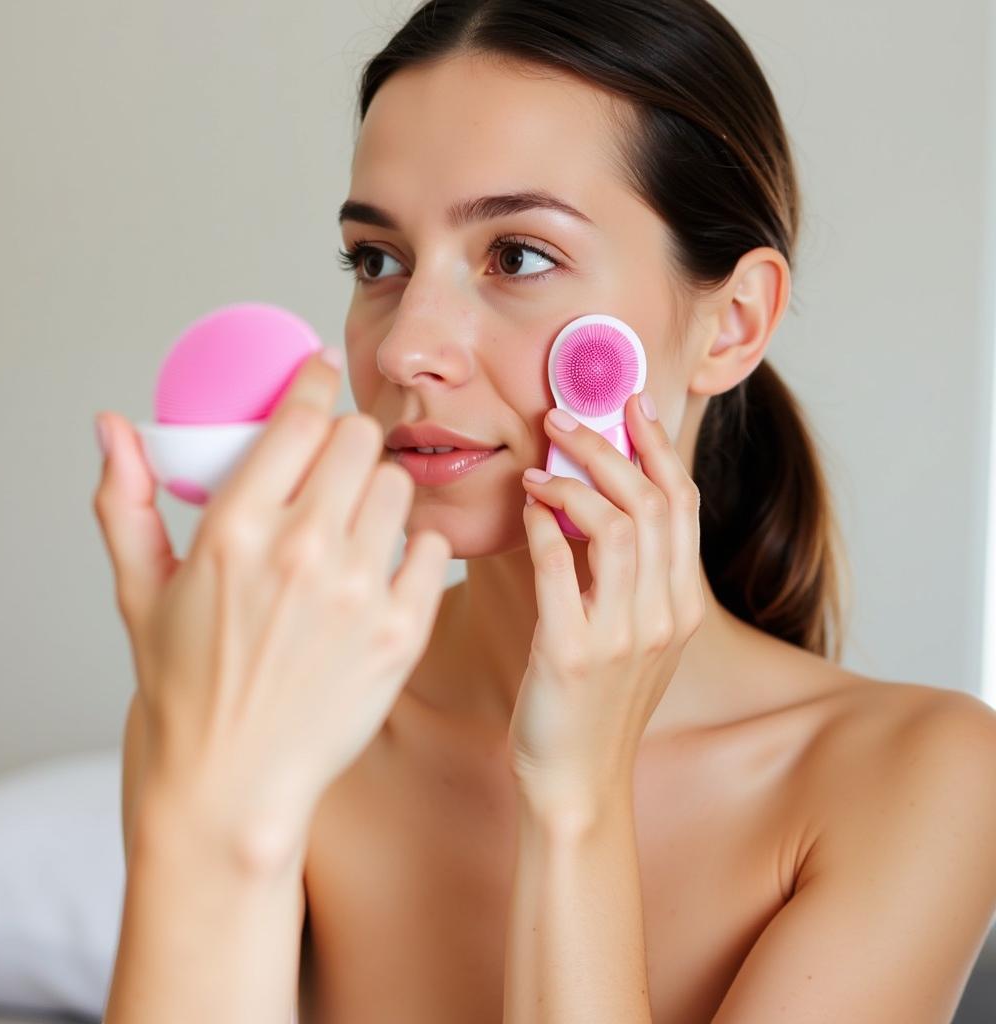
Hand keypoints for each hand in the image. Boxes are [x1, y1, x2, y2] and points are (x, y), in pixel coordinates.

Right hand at [92, 350, 450, 868]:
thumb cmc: (183, 687)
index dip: (315, 380)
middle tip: (334, 463)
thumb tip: (113, 426)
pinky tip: (382, 570)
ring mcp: (360, 593)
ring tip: (353, 522)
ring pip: (398, 485)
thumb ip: (126, 500)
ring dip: (377, 490)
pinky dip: (412, 549)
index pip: (300, 416)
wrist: (232, 784)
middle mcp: (303, 551)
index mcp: (235, 530)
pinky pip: (431, 549)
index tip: (322, 370)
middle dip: (346, 438)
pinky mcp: (403, 632)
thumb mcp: (140, 590)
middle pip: (359, 437)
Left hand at [509, 394, 704, 823]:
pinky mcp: (574, 654)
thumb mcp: (635, 636)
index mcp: (682, 604)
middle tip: (565, 419)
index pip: (683, 505)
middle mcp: (664, 615)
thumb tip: (601, 500)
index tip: (632, 405)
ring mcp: (624, 637)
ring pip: (617, 528)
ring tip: (538, 465)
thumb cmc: (596, 702)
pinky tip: (525, 508)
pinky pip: (561, 572)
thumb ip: (632, 575)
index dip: (659, 447)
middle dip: (609, 448)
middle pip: (652, 504)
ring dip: (574, 483)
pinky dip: (543, 530)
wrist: (579, 781)